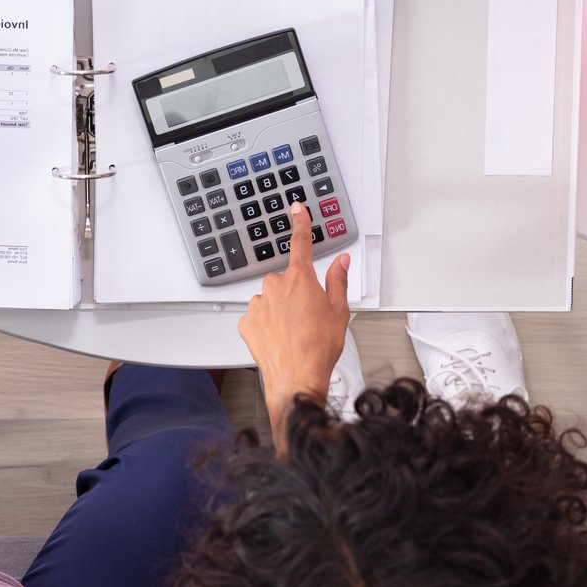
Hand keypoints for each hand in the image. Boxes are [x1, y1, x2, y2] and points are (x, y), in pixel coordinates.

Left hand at [237, 204, 350, 452]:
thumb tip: (341, 262)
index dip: (300, 222)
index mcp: (300, 279)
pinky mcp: (246, 321)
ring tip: (294, 331)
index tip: (296, 208)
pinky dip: (267, 323)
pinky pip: (258, 315)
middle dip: (295, 293)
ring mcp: (258, 304)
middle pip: (286, 280)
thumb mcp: (339, 311)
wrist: (296, 378)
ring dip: (280, 309)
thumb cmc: (319, 348)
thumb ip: (338, 281)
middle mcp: (275, 287)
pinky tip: (279, 338)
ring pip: (270, 298)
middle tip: (307, 316)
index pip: (300, 242)